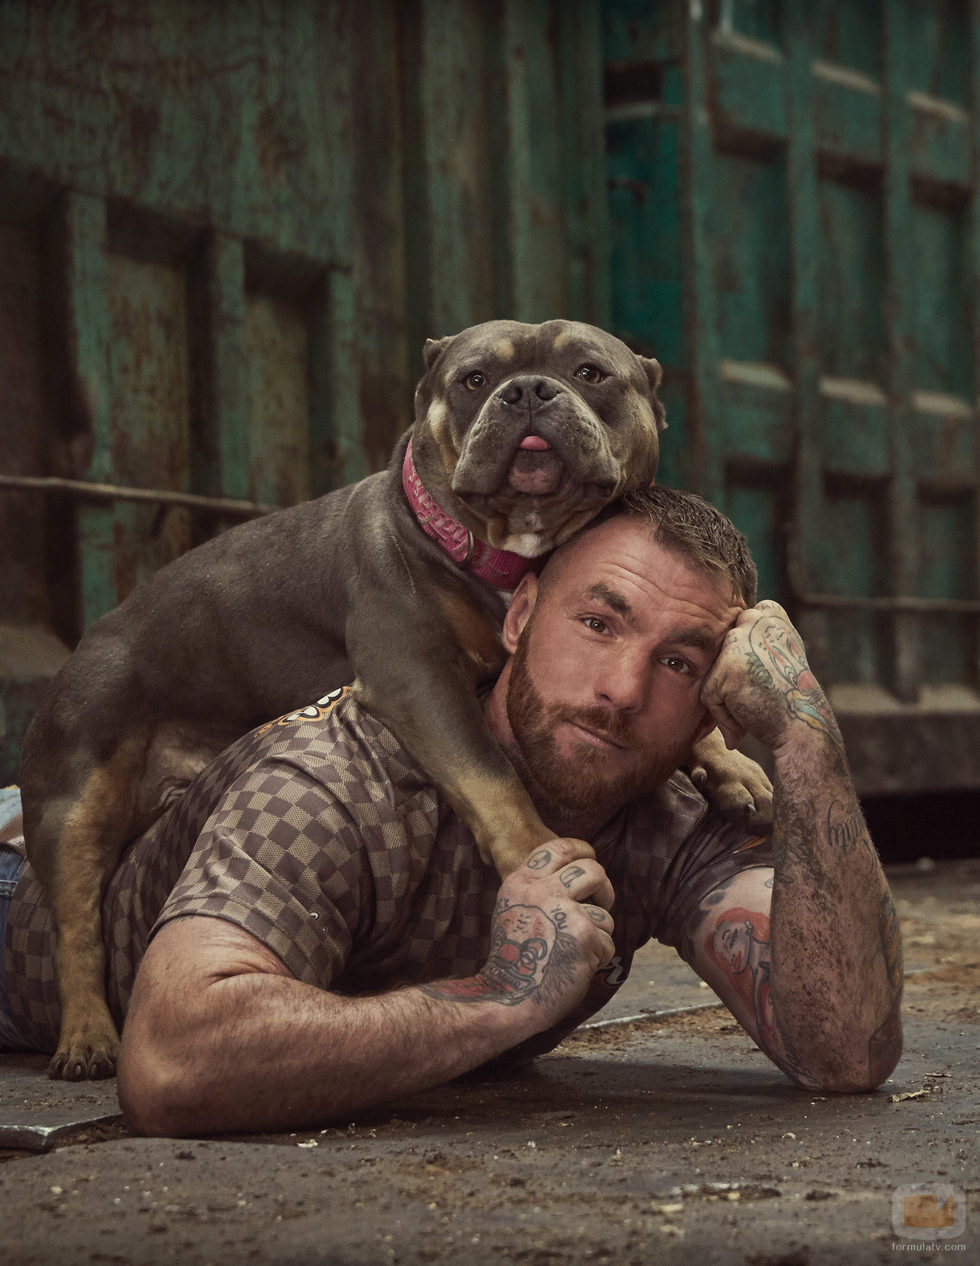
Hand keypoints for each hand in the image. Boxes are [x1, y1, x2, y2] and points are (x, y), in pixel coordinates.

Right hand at [476, 837, 615, 1027]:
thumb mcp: (513, 908)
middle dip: (604, 890)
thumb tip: (576, 874)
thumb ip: (538, 888)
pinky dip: (598, 958)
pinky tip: (577, 967)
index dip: (583, 851)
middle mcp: (542, 891)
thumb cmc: (514, 958)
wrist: (509, 997)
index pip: (560, 847)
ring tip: (577, 952)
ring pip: (605, 913)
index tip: (591, 860)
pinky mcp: (584, 936)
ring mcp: (564, 912)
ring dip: (599, 935)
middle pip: (593, 870)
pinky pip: (607, 942)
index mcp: (522, 881)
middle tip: (601, 906)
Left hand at [700, 600, 842, 756]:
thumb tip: (716, 627)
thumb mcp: (779, 649)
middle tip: (763, 693)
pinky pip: (708, 694)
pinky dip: (723, 713)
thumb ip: (756, 635)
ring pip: (713, 673)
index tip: (769, 674)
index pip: (733, 633)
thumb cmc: (788, 692)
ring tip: (755, 704)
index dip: (745, 661)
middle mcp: (754, 620)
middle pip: (720, 654)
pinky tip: (747, 717)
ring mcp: (740, 641)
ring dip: (727, 697)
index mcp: (769, 612)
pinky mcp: (729, 666)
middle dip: (734, 680)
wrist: (802, 724)